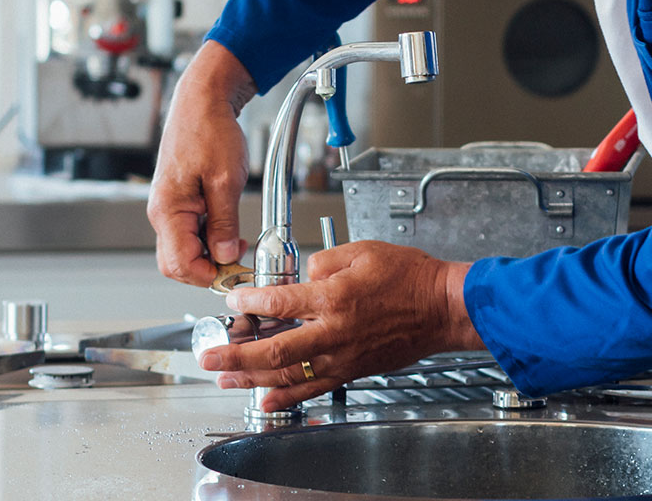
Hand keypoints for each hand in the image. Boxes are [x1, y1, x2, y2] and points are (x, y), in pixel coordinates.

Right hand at [148, 41, 256, 286]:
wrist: (202, 101)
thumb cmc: (209, 130)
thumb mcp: (226, 180)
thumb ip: (224, 222)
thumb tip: (226, 255)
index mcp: (167, 210)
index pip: (179, 265)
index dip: (209, 275)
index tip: (236, 270)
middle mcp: (162, 213)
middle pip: (177, 264)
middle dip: (208, 269)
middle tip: (238, 261)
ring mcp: (170, 209)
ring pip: (184, 250)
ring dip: (211, 254)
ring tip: (238, 243)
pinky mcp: (179, 203)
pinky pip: (190, 234)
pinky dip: (209, 240)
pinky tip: (229, 231)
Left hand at [198, 240, 483, 411]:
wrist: (442, 308)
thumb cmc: (410, 277)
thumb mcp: (364, 251)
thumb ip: (324, 261)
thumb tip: (302, 275)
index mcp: (335, 297)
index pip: (279, 302)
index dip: (250, 301)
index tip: (233, 300)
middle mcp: (334, 331)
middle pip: (274, 351)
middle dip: (235, 354)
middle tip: (209, 355)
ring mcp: (343, 355)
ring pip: (289, 374)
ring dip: (252, 379)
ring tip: (226, 378)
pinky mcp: (352, 370)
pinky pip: (314, 388)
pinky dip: (287, 397)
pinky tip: (265, 399)